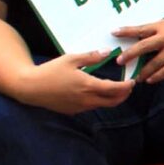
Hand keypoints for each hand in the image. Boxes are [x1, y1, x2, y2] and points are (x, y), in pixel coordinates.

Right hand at [17, 50, 135, 114]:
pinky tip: (95, 92)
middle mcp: (87, 100)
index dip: (127, 86)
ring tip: (114, 88)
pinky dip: (98, 101)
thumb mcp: (71, 59)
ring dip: (111, 98)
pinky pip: (90, 107)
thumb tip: (107, 52)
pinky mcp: (73, 111)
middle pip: (113, 102)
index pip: (115, 89)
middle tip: (128, 87)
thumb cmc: (50, 71)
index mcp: (88, 85)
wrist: (30, 88)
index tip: (132, 82)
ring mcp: (80, 108)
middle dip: (124, 95)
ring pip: (102, 105)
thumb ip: (91, 56)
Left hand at [112, 17, 163, 84]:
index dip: (126, 31)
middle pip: (143, 46)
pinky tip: (150, 80)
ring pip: (153, 64)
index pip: (141, 29)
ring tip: (135, 77)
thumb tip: (139, 39)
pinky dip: (156, 77)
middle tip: (119, 61)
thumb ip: (158, 31)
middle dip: (129, 54)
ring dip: (143, 72)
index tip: (113, 32)